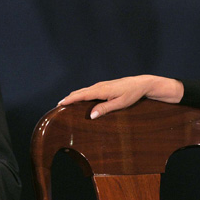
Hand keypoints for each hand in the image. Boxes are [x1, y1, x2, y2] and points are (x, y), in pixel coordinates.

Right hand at [58, 75, 183, 118]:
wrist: (142, 84)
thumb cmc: (132, 94)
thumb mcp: (120, 104)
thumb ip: (105, 109)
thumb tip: (91, 115)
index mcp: (102, 90)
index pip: (82, 95)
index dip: (70, 99)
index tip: (60, 103)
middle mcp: (100, 86)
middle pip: (80, 91)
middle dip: (69, 97)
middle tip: (58, 105)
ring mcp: (102, 85)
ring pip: (84, 90)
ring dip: (75, 96)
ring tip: (65, 102)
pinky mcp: (105, 86)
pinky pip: (89, 90)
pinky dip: (82, 94)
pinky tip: (80, 99)